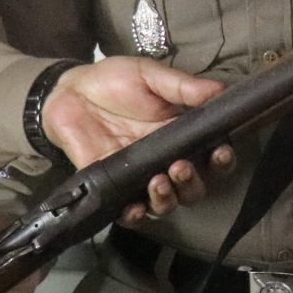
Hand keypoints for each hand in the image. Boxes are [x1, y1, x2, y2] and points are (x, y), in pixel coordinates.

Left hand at [47, 58, 236, 223]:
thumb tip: (220, 89)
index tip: (222, 153)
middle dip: (193, 183)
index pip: (211, 157)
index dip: (222, 160)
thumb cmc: (114, 82)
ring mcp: (139, 177)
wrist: (70, 92)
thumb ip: (182, 86)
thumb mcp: (150, 76)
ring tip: (159, 181)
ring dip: (168, 199)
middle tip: (180, 167)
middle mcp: (164, 161)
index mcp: (180, 136)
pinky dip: (135, 215)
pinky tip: (136, 208)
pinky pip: (128, 212)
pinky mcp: (112, 187)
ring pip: (165, 204)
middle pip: (193, 188)